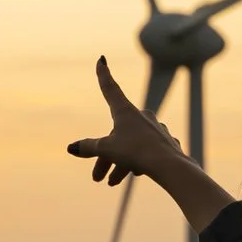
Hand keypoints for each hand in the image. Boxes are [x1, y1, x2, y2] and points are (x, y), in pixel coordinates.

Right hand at [67, 56, 184, 185]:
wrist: (170, 167)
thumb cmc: (137, 153)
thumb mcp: (108, 150)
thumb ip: (89, 148)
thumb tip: (71, 148)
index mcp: (126, 111)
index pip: (110, 89)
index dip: (103, 74)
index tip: (101, 59)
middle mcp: (142, 116)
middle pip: (116, 134)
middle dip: (105, 156)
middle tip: (97, 178)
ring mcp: (156, 129)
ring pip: (132, 146)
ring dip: (120, 164)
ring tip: (112, 183)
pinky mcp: (167, 144)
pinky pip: (148, 152)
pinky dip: (138, 163)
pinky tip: (137, 174)